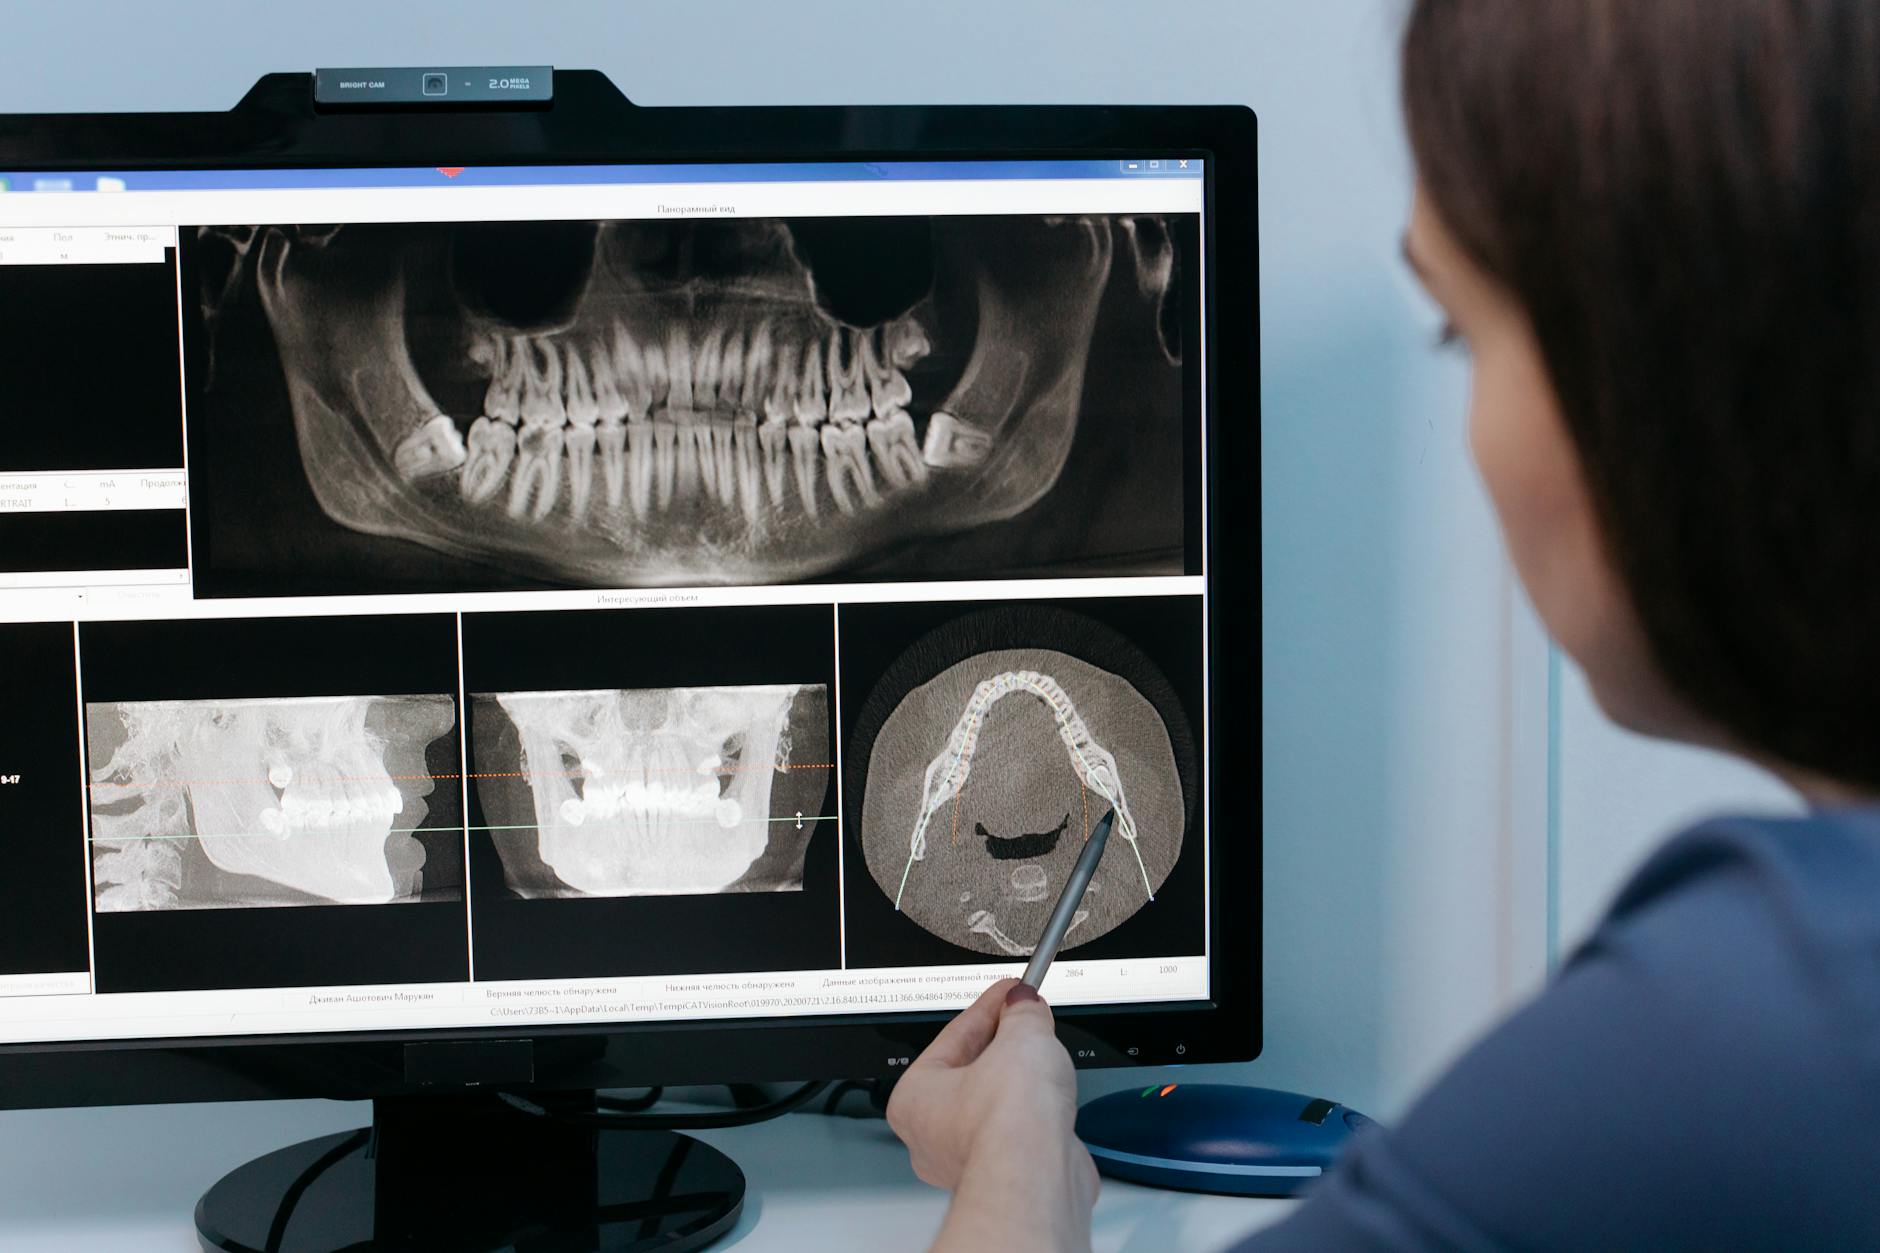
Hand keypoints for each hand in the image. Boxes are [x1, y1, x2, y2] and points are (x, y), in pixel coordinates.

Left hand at [887, 978, 1095, 1199]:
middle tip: (1027, 1019)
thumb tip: (1024, 1004)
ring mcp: (969, 1161)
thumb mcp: (1020, 1036)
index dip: (989, 1008)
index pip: (954, 1037)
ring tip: (1043, 1056)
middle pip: (971, 1071)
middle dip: (1004, 1044)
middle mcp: (932, 1136)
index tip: (1009, 993)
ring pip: (996, 1105)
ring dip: (1020, 1081)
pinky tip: (1051, 1100)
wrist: (1037, 1173)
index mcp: (913, 1098)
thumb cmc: (1005, 1120)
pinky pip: (1019, 1133)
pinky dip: (1036, 1115)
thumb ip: (1021, 1012)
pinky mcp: (1006, 1177)